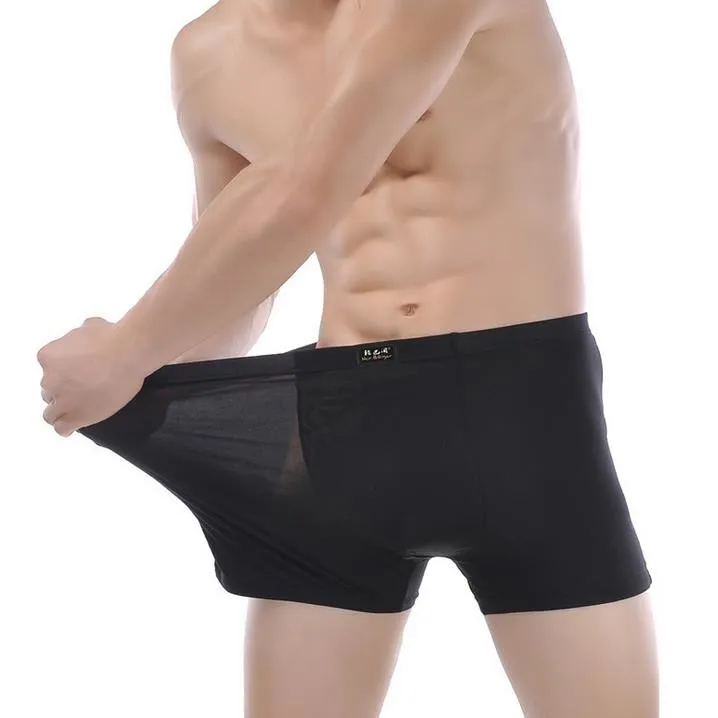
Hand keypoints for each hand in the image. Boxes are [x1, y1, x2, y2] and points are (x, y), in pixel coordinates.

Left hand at [37, 317, 145, 436]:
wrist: (128, 353)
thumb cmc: (112, 336)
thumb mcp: (89, 326)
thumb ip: (79, 337)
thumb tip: (85, 339)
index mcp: (48, 357)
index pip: (49, 370)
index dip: (64, 372)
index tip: (80, 372)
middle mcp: (49, 380)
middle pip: (49, 391)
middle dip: (64, 390)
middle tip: (85, 388)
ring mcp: (62, 400)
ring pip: (51, 413)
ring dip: (64, 410)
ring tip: (82, 408)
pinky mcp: (75, 416)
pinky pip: (62, 428)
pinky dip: (67, 427)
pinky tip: (76, 424)